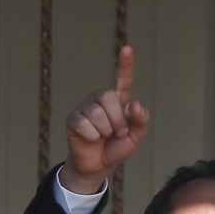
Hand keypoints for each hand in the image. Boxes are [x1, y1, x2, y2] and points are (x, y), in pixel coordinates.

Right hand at [62, 45, 150, 192]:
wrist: (99, 165)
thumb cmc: (118, 146)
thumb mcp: (136, 136)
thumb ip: (141, 120)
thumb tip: (134, 104)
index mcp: (118, 99)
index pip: (122, 78)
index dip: (125, 64)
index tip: (127, 49)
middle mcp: (100, 98)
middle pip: (109, 97)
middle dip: (118, 120)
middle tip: (118, 132)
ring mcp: (85, 107)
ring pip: (97, 113)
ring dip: (106, 131)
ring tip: (105, 136)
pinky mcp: (73, 119)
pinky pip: (85, 125)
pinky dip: (93, 137)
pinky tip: (92, 139)